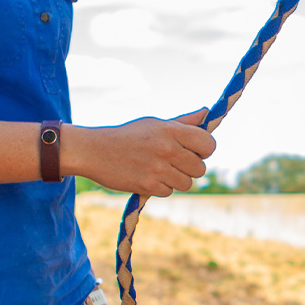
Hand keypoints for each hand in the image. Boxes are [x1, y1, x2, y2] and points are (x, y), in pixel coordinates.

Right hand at [64, 109, 215, 196]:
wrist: (95, 151)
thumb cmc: (129, 135)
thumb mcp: (155, 124)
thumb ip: (183, 122)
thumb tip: (206, 113)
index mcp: (172, 130)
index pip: (209, 145)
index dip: (204, 150)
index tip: (193, 150)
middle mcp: (167, 149)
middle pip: (200, 168)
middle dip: (189, 168)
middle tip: (173, 162)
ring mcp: (158, 168)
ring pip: (186, 183)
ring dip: (176, 180)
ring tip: (160, 169)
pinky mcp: (148, 185)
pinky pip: (169, 192)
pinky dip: (160, 187)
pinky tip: (147, 176)